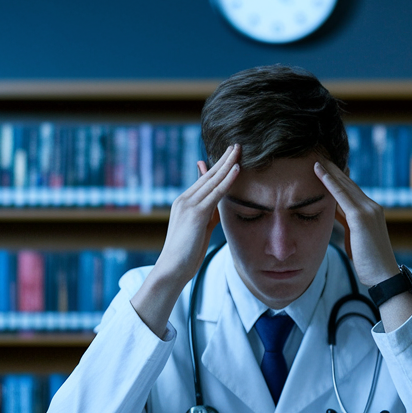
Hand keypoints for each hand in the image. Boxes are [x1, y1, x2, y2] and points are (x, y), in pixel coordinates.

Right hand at [131, 145, 240, 336]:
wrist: (172, 268)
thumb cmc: (186, 254)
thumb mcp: (200, 230)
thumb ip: (209, 215)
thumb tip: (218, 205)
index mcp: (184, 202)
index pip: (204, 180)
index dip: (218, 166)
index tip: (229, 155)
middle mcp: (185, 199)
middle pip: (208, 174)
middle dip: (223, 159)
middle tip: (236, 144)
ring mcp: (189, 205)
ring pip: (212, 180)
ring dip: (227, 163)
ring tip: (239, 149)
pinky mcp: (196, 213)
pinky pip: (216, 193)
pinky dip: (227, 180)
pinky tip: (237, 169)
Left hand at [315, 157, 411, 329]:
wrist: (383, 276)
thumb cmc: (368, 262)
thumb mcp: (355, 238)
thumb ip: (347, 223)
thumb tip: (335, 213)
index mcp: (370, 211)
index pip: (351, 190)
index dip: (338, 178)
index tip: (327, 167)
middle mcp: (372, 206)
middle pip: (348, 183)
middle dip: (334, 170)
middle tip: (320, 156)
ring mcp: (368, 210)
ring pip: (345, 185)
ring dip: (329, 171)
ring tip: (316, 159)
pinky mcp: (361, 217)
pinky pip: (341, 195)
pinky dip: (329, 182)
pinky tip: (318, 172)